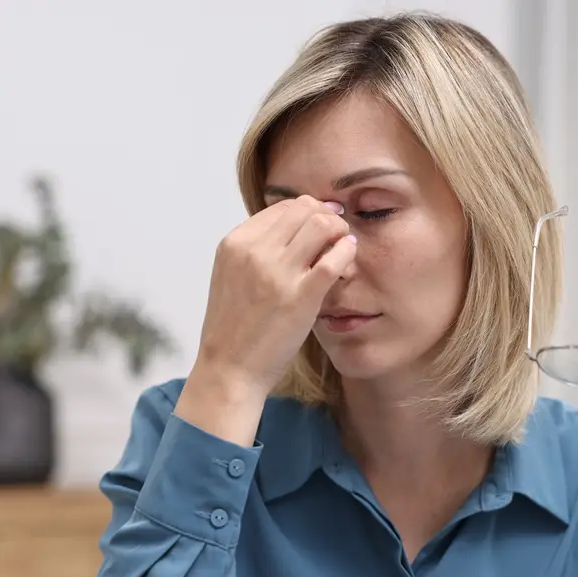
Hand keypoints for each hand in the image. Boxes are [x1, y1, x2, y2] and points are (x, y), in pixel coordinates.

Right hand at [194, 195, 355, 398]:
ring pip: (321, 224)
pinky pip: (334, 258)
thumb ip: (256, 250)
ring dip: (339, 230)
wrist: (229, 368)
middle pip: (304, 209)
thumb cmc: (235, 326)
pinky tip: (348, 258)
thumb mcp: (233, 275)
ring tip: (342, 246)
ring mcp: (277, 273)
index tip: (321, 223)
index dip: (309, 210)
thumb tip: (293, 229)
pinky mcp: (301, 296)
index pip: (283, 207)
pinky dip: (347, 251)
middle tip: (337, 232)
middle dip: (327, 216)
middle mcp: (254, 251)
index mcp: (235, 243)